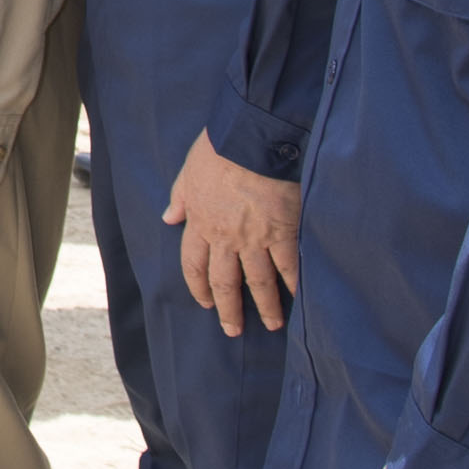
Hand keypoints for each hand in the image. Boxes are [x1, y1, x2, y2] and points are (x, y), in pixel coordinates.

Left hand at [163, 131, 299, 336]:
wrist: (251, 139)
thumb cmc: (219, 148)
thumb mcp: (188, 171)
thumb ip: (180, 197)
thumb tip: (168, 217)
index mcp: (200, 223)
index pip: (194, 265)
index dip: (198, 287)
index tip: (204, 303)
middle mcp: (225, 238)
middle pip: (224, 282)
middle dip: (228, 309)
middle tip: (233, 330)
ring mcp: (255, 238)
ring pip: (258, 282)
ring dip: (265, 306)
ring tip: (273, 325)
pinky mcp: (282, 232)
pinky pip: (289, 266)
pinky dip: (295, 285)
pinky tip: (299, 300)